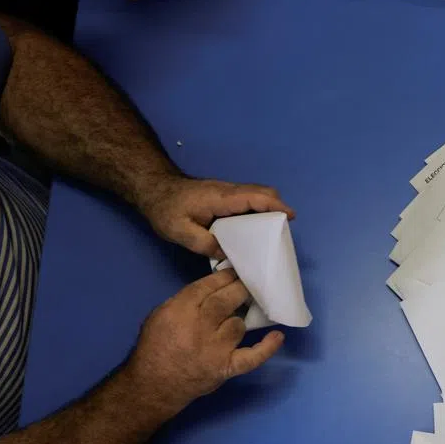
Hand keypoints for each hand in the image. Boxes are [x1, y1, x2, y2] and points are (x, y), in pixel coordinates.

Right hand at [126, 269, 284, 413]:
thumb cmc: (155, 346)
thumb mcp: (160, 315)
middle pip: (227, 300)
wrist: (155, 384)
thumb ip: (185, 301)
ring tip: (237, 318)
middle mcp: (200, 327)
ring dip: (239, 320)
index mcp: (180, 310)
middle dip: (239, 289)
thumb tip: (212, 288)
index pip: (209, 286)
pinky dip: (267, 348)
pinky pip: (253, 357)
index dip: (225, 277)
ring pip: (238, 325)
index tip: (236, 273)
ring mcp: (216, 348)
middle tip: (247, 285)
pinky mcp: (227, 367)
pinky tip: (277, 336)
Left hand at [139, 176, 295, 257]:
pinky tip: (253, 231)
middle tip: (280, 232)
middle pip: (263, 193)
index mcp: (221, 198)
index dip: (275, 206)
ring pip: (257, 196)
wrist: (153, 189)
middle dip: (277, 209)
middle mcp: (229, 191)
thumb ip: (203, 243)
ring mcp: (227, 192)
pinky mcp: (224, 197)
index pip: (255, 197)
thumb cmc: (164, 208)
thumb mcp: (179, 231)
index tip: (290, 217)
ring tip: (270, 235)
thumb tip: (226, 254)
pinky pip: (249, 201)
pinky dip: (258, 212)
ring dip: (268, 211)